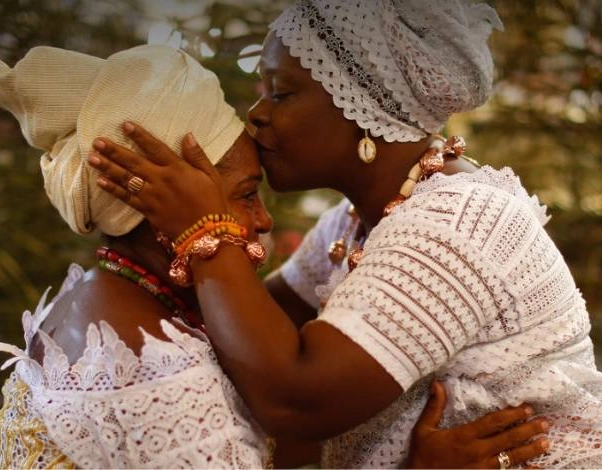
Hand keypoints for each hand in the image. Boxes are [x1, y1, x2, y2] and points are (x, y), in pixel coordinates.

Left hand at [88, 122, 227, 239]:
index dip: (140, 136)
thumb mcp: (212, 176)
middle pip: (133, 162)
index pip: (155, 148)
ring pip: (126, 179)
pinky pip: (126, 198)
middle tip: (97, 141)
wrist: (207, 234)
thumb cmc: (213, 203)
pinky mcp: (147, 211)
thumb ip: (198, 156)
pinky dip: (113, 190)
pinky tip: (100, 181)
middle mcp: (161, 180)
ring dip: (107, 167)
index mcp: (178, 169)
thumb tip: (187, 136)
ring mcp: (152, 196)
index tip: (125, 124)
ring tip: (92, 158)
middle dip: (114, 150)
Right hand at [407, 381, 549, 468]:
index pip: (493, 422)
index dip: (511, 414)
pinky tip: (536, 469)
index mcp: (464, 436)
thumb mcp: (423, 429)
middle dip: (527, 430)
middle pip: (508, 439)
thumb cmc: (423, 455)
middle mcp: (477, 451)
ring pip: (512, 457)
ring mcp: (482, 468)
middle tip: (544, 423)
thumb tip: (438, 383)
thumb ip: (434, 407)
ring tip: (546, 443)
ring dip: (530, 450)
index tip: (526, 408)